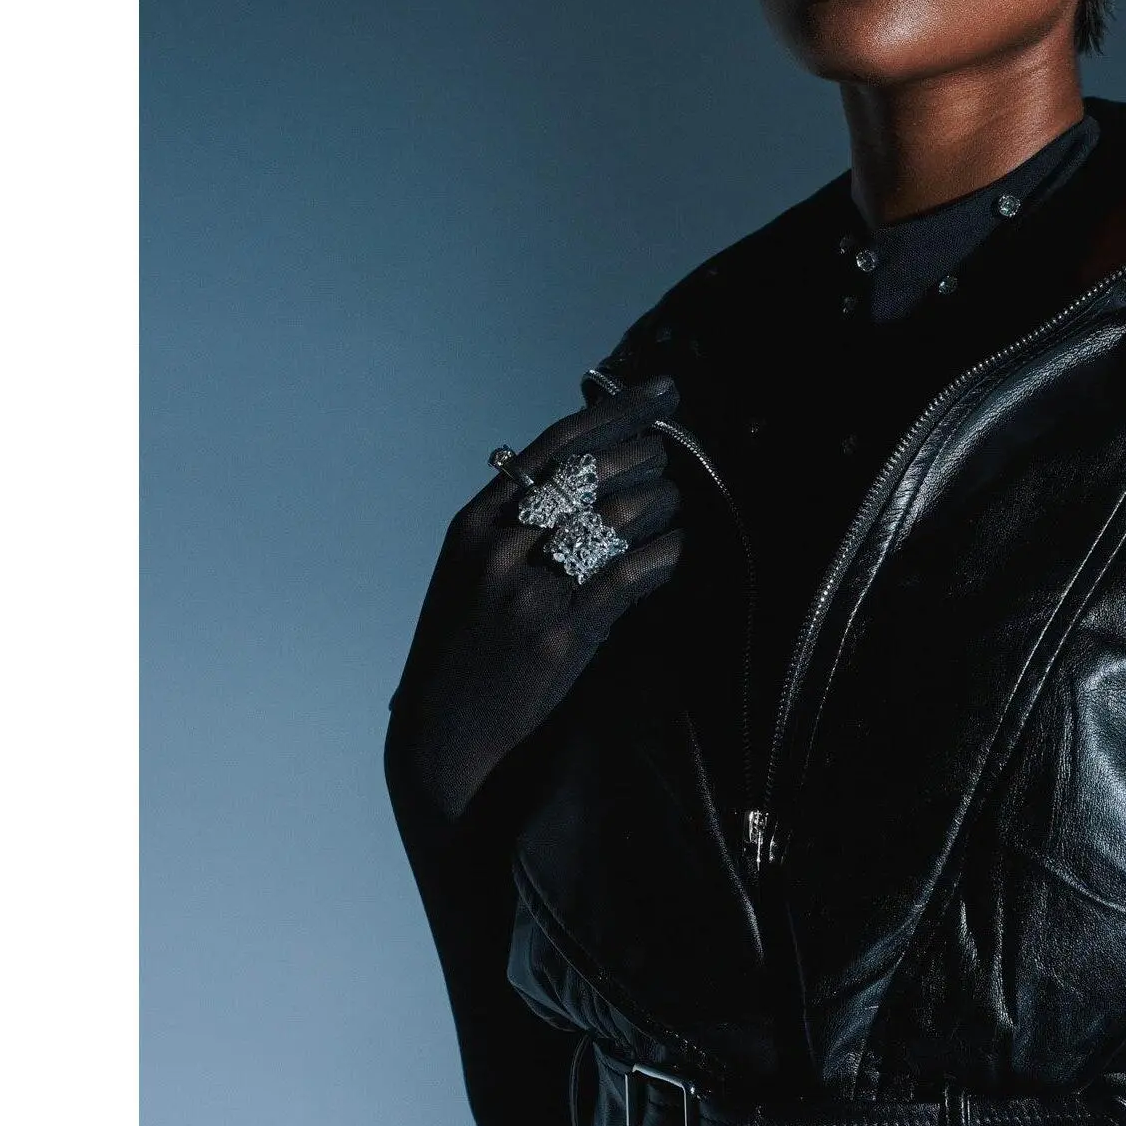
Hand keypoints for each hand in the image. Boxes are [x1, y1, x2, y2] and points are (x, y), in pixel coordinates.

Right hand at [387, 387, 682, 833]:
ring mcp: (527, 591)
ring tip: (676, 506)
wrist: (446, 734)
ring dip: (662, 503)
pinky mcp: (559, 635)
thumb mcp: (476, 574)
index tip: (663, 390)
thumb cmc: (471, 651)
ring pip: (615, 517)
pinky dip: (665, 556)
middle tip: (672, 459)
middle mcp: (497, 547)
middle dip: (646, 455)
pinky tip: (679, 549)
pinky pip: (629, 576)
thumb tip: (590, 474)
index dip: (617, 410)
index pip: (556, 446)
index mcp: (475, 523)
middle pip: (590, 472)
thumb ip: (520, 525)